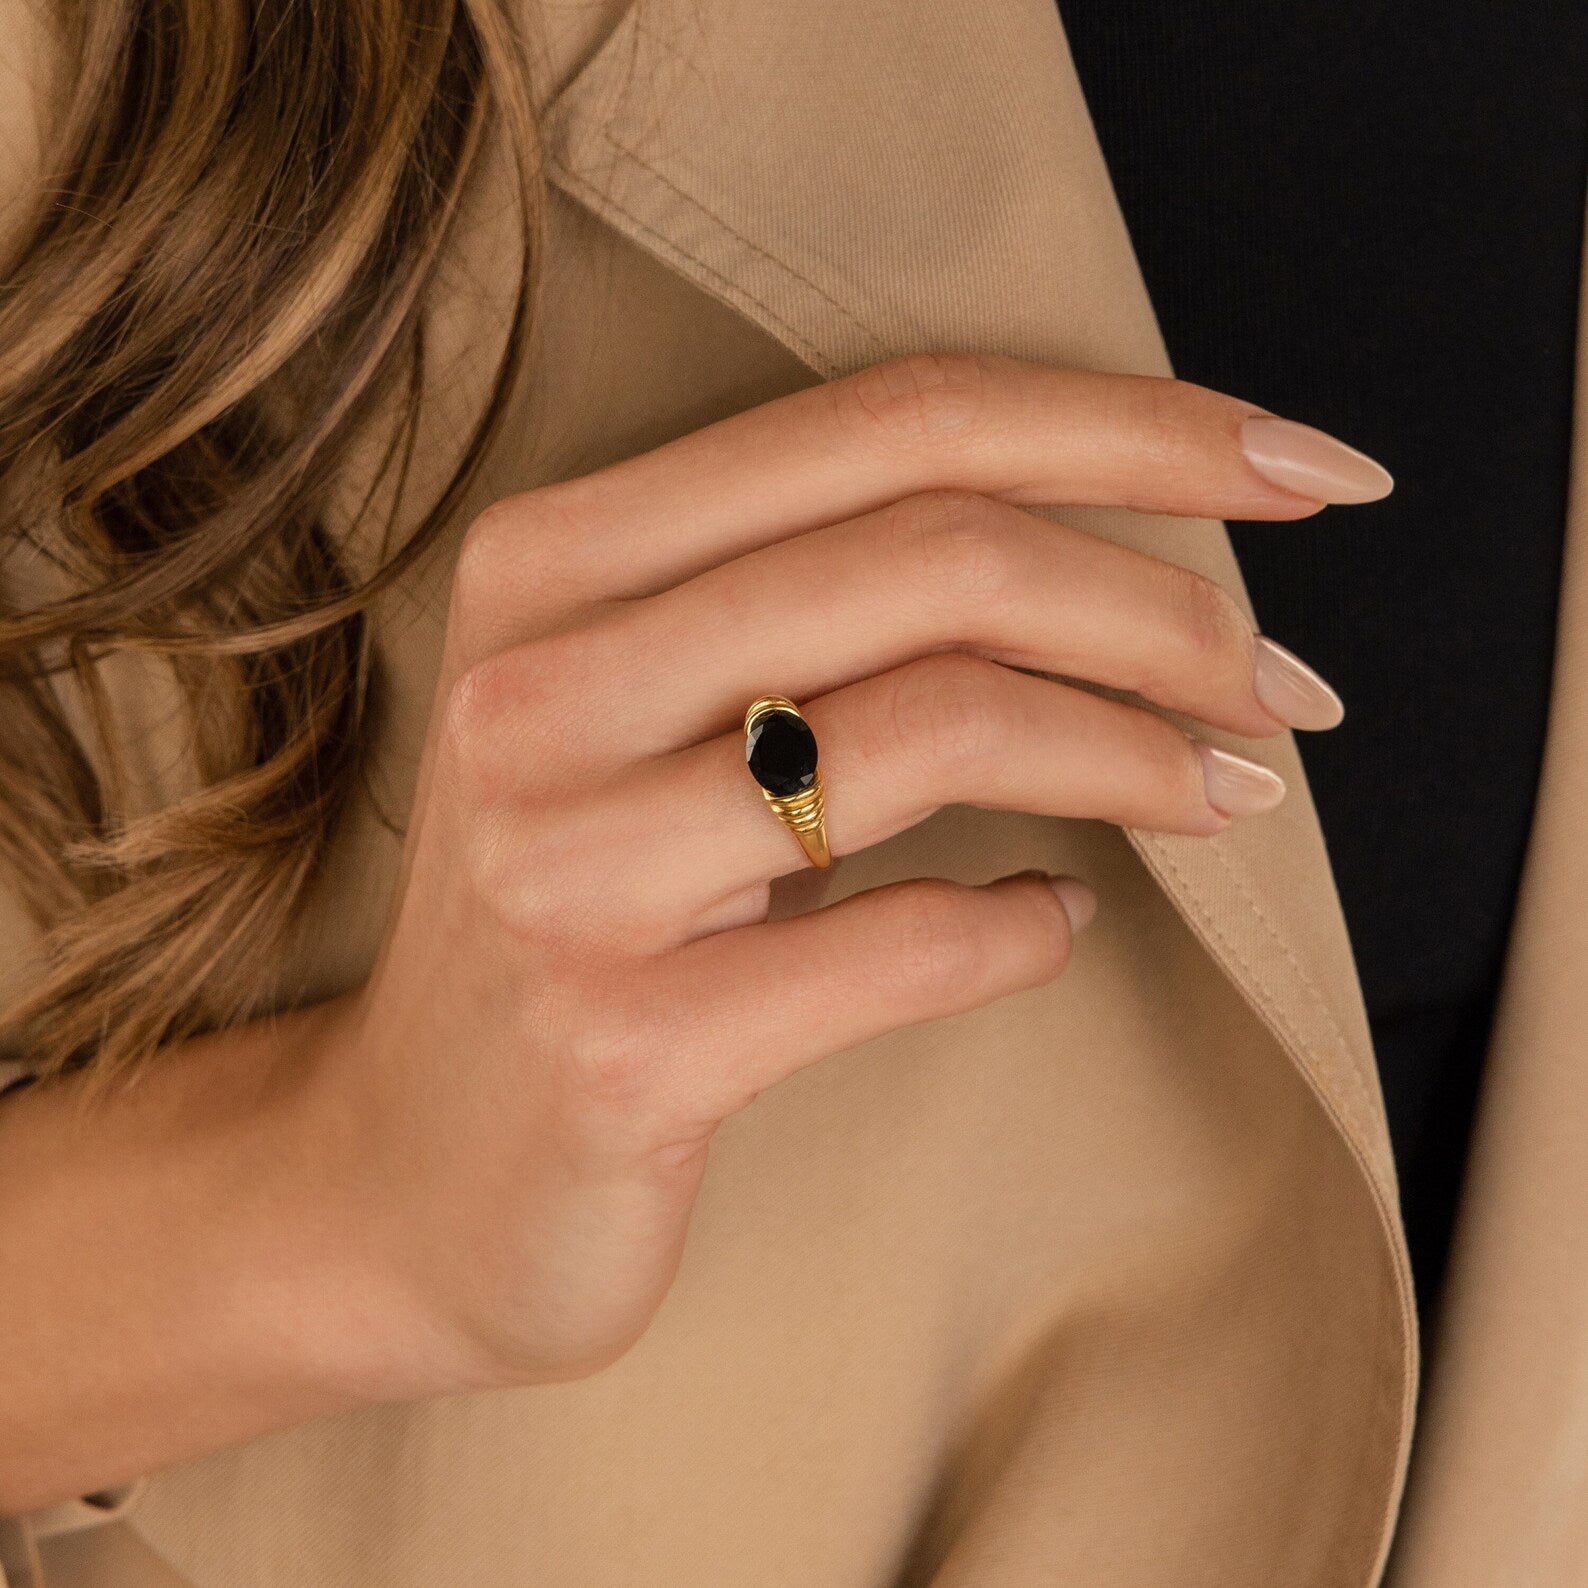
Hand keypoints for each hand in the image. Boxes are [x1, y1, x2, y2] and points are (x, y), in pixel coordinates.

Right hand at [313, 353, 1375, 1391]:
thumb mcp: (650, 718)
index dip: (1126, 427)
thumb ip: (815, 613)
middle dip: (1167, 608)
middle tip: (1282, 686)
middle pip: (938, 555)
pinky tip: (1056, 928)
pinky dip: (1023, 930)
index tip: (1296, 472)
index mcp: (555, 560)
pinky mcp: (621, 1042)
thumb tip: (1109, 571)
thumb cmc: (577, 916)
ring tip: (1229, 792)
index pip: (890, 422)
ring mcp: (566, 867)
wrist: (408, 1173)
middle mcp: (541, 685)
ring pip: (936, 727)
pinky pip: (899, 947)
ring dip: (1135, 754)